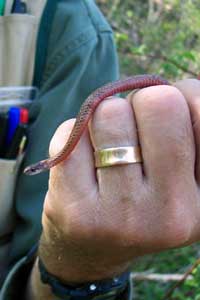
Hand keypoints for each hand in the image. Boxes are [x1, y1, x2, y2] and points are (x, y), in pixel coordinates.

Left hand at [39, 79, 199, 283]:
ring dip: (103, 120)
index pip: (199, 106)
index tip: (162, 120)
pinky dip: (73, 137)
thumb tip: (166, 89)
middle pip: (156, 101)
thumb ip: (182, 129)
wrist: (92, 251)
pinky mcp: (75, 211)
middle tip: (130, 131)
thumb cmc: (137, 201)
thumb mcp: (177, 177)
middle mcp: (170, 213)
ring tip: (105, 150)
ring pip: (108, 112)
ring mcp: (121, 215)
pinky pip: (71, 133)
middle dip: (138, 105)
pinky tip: (81, 165)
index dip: (179, 98)